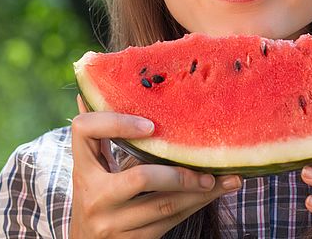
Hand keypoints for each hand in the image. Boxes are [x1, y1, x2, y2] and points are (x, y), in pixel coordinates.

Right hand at [70, 95, 242, 237]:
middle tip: (209, 164)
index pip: (86, 131)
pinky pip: (170, 222)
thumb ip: (99, 133)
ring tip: (228, 179)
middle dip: (180, 171)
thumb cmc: (96, 192)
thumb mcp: (93, 165)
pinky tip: (215, 193)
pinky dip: (195, 206)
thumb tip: (89, 87)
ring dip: (201, 191)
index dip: (117, 122)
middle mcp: (94, 197)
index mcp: (83, 169)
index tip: (151, 125)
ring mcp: (112, 223)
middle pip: (141, 177)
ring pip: (164, 206)